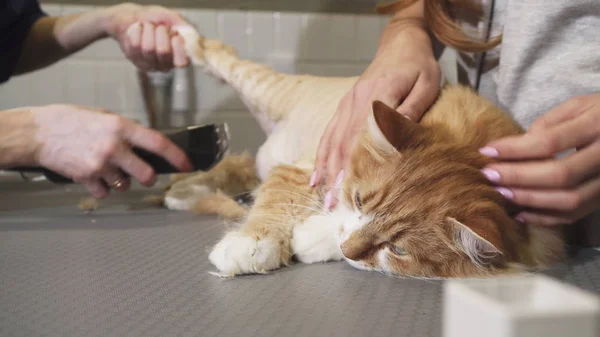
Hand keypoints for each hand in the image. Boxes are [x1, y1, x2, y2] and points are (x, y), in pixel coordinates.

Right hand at [31, 104, 192, 197]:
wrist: (39, 133)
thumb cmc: (72, 120)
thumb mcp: (103, 116)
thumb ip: (125, 130)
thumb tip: (147, 144)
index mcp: (121, 127)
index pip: (158, 144)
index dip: (177, 157)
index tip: (188, 165)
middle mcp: (114, 147)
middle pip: (146, 174)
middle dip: (148, 178)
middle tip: (142, 174)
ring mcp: (100, 165)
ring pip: (125, 185)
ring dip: (121, 181)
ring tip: (107, 168)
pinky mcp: (86, 178)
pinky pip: (105, 193)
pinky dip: (103, 188)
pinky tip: (93, 175)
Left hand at [102, 3, 189, 70]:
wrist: (135, 17)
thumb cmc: (157, 19)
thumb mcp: (174, 19)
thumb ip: (184, 27)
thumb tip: (192, 37)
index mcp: (179, 56)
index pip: (182, 62)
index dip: (179, 49)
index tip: (175, 35)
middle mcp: (165, 64)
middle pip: (164, 52)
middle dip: (162, 33)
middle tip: (160, 27)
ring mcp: (149, 64)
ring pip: (149, 49)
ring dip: (149, 30)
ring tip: (149, 26)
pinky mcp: (134, 59)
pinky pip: (136, 45)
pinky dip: (138, 31)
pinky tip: (139, 28)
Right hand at [313, 25, 440, 208]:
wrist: (401, 44)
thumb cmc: (419, 67)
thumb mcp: (427, 84)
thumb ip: (412, 110)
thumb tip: (398, 138)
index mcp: (379, 95)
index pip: (362, 136)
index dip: (353, 164)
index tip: (349, 189)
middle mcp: (356, 101)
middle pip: (342, 144)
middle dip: (336, 177)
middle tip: (334, 205)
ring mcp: (346, 104)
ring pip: (331, 142)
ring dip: (326, 171)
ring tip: (323, 198)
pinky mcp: (343, 107)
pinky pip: (328, 134)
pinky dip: (321, 157)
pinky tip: (316, 178)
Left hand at [479, 94, 599, 224]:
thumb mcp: (580, 105)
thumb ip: (550, 123)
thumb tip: (517, 146)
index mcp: (598, 125)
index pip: (550, 142)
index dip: (515, 149)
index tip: (486, 150)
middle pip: (559, 175)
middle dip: (518, 177)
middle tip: (489, 174)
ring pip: (569, 200)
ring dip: (529, 199)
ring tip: (500, 192)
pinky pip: (575, 214)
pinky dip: (545, 218)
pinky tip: (520, 213)